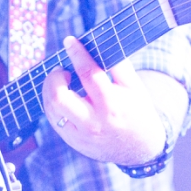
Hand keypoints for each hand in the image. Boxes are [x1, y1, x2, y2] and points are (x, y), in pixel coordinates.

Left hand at [42, 36, 167, 164]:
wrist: (140, 149)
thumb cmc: (137, 111)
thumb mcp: (135, 87)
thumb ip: (119, 65)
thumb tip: (99, 43)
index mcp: (112, 104)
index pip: (89, 74)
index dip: (77, 54)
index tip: (69, 40)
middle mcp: (94, 122)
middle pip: (59, 97)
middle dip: (54, 77)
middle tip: (62, 70)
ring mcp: (81, 135)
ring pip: (51, 108)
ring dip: (50, 89)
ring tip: (61, 81)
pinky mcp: (73, 141)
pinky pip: (53, 119)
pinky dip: (53, 103)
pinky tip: (62, 96)